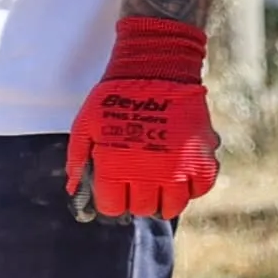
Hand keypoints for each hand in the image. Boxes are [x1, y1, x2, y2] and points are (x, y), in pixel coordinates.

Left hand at [67, 17, 220, 220]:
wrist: (154, 69)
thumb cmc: (116, 96)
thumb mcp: (85, 126)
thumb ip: (78, 161)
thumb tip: (75, 191)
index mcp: (116, 168)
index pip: (113, 207)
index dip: (112, 202)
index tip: (115, 193)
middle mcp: (148, 174)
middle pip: (143, 209)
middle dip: (137, 201)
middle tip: (137, 187)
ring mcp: (178, 168)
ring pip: (173, 206)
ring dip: (164, 200)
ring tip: (159, 186)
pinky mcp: (202, 157)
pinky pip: (200, 188)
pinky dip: (192, 187)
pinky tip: (181, 176)